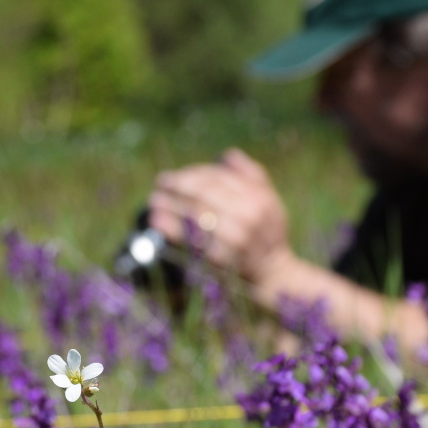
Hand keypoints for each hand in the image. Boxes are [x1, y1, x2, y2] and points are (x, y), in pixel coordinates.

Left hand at [148, 148, 293, 284]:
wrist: (273, 272)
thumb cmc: (268, 233)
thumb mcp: (270, 201)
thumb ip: (252, 175)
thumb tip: (226, 155)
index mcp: (259, 197)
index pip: (218, 177)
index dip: (193, 173)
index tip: (177, 175)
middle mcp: (248, 215)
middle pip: (204, 192)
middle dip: (178, 184)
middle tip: (161, 182)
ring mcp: (235, 237)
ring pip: (195, 213)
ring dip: (170, 204)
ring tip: (154, 200)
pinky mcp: (222, 258)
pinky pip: (191, 239)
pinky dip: (171, 228)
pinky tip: (157, 221)